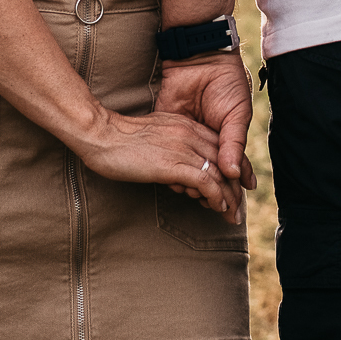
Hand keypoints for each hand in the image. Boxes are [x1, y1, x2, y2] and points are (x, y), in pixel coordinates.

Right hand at [75, 107, 236, 215]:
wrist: (102, 135)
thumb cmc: (120, 140)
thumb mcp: (155, 137)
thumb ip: (172, 147)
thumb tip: (180, 171)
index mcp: (186, 125)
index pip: (221, 146)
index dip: (234, 167)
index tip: (238, 185)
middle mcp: (190, 133)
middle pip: (226, 161)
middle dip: (236, 185)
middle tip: (239, 207)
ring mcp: (183, 147)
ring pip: (220, 173)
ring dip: (230, 196)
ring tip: (232, 214)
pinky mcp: (173, 164)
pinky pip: (206, 182)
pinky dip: (216, 197)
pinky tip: (218, 208)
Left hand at [155, 50, 255, 223]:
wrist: (200, 58)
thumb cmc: (226, 84)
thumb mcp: (236, 114)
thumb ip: (234, 143)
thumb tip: (233, 173)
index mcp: (226, 140)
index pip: (230, 173)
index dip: (232, 192)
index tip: (232, 212)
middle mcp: (206, 143)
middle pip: (210, 178)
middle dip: (214, 197)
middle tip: (216, 209)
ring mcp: (186, 139)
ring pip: (189, 173)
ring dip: (194, 187)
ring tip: (198, 197)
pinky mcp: (168, 131)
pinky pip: (171, 158)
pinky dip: (174, 172)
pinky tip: (178, 183)